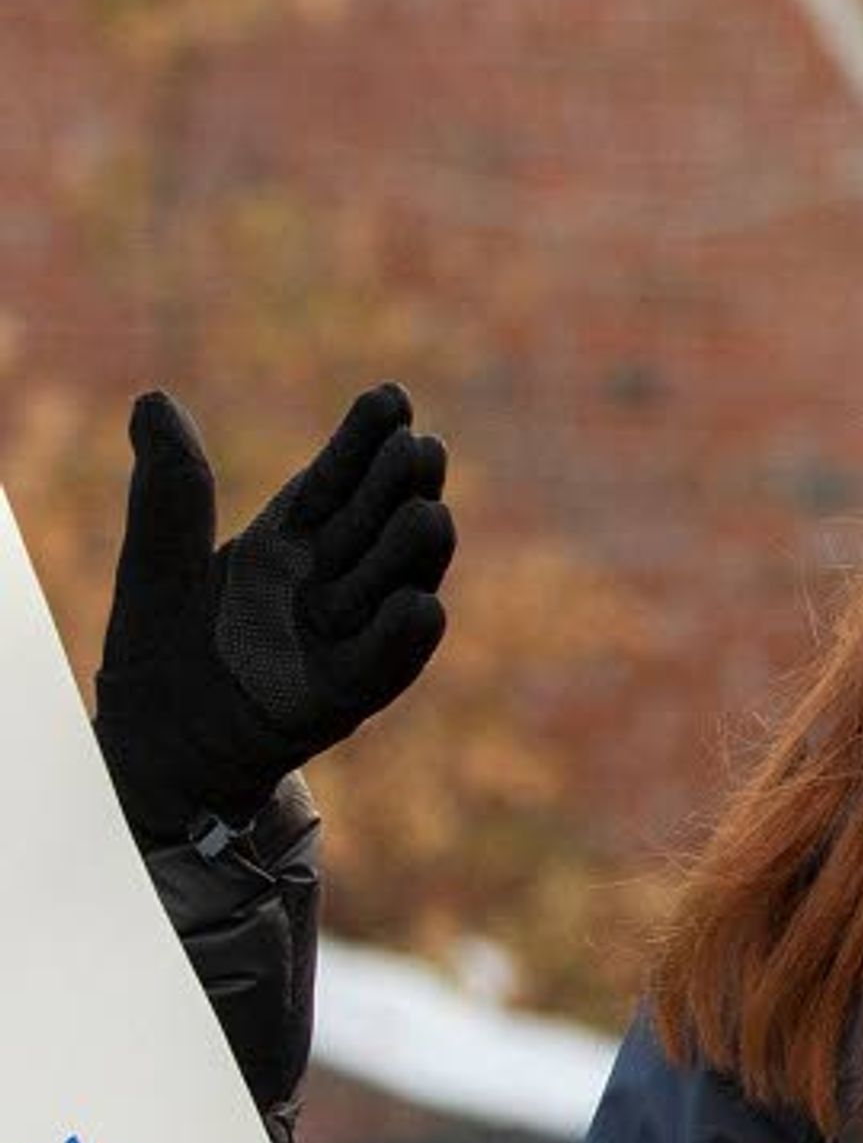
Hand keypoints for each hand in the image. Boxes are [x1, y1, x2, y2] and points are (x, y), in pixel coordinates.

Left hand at [92, 385, 455, 840]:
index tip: (391, 397)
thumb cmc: (162, 651)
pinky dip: (400, 641)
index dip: (363, 442)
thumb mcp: (157, 564)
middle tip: (421, 446)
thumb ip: (170, 491)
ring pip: (392, 588)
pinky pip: (377, 668)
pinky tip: (420, 607)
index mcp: (291, 544)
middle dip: (401, 489)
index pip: (335, 483)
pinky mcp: (339, 699)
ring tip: (430, 515)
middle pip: (375, 527)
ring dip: (415, 555)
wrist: (154, 745)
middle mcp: (329, 586)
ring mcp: (342, 640)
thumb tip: (154, 399)